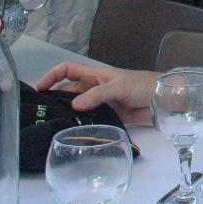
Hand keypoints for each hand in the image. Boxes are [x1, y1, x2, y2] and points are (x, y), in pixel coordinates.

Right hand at [35, 62, 160, 125]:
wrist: (163, 99)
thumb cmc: (143, 85)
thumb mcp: (118, 86)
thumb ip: (97, 95)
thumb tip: (74, 105)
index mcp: (95, 75)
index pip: (68, 70)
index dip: (52, 76)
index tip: (39, 88)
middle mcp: (94, 89)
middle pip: (68, 91)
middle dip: (54, 98)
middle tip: (40, 113)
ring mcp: (100, 104)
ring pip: (77, 107)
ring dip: (66, 113)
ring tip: (52, 125)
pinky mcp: (108, 117)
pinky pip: (89, 120)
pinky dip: (80, 124)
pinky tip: (73, 133)